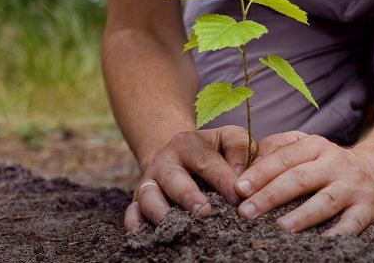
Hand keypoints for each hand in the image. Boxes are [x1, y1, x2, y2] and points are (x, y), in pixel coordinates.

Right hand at [124, 125, 253, 231]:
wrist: (176, 153)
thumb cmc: (212, 150)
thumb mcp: (227, 138)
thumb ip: (240, 150)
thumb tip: (242, 179)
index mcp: (188, 144)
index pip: (207, 161)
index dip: (223, 180)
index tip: (238, 197)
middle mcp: (165, 162)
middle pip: (174, 180)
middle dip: (189, 197)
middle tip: (205, 213)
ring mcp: (149, 181)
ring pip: (149, 196)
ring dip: (161, 212)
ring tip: (179, 227)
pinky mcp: (138, 199)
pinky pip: (131, 211)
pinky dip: (134, 222)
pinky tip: (143, 234)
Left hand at [234, 131, 373, 235]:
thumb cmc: (331, 164)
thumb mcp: (310, 148)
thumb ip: (279, 151)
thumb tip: (245, 166)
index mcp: (316, 146)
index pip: (284, 158)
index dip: (260, 172)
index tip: (239, 188)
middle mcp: (335, 163)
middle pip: (299, 178)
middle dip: (270, 195)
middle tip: (246, 212)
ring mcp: (352, 186)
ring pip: (325, 201)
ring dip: (302, 215)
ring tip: (280, 227)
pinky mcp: (368, 208)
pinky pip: (352, 223)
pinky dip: (337, 234)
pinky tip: (321, 243)